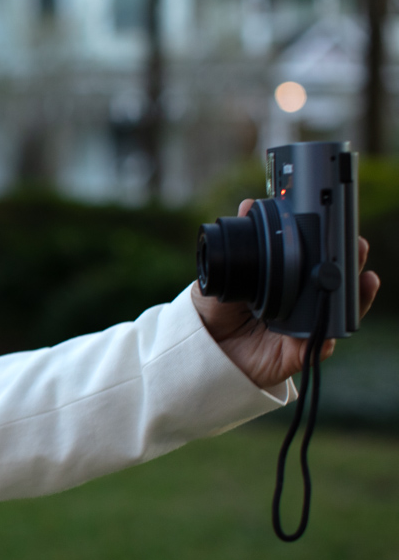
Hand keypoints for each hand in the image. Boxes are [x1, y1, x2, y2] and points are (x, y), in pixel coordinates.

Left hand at [191, 199, 380, 389]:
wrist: (198, 348)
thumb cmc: (213, 311)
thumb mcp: (221, 273)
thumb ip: (237, 246)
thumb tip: (248, 206)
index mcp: (285, 281)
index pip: (316, 261)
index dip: (332, 245)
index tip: (339, 226)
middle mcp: (299, 303)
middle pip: (335, 283)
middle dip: (351, 264)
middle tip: (356, 247)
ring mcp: (301, 328)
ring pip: (337, 313)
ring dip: (353, 298)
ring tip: (361, 280)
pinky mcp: (296, 354)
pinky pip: (317, 348)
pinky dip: (325, 340)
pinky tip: (330, 330)